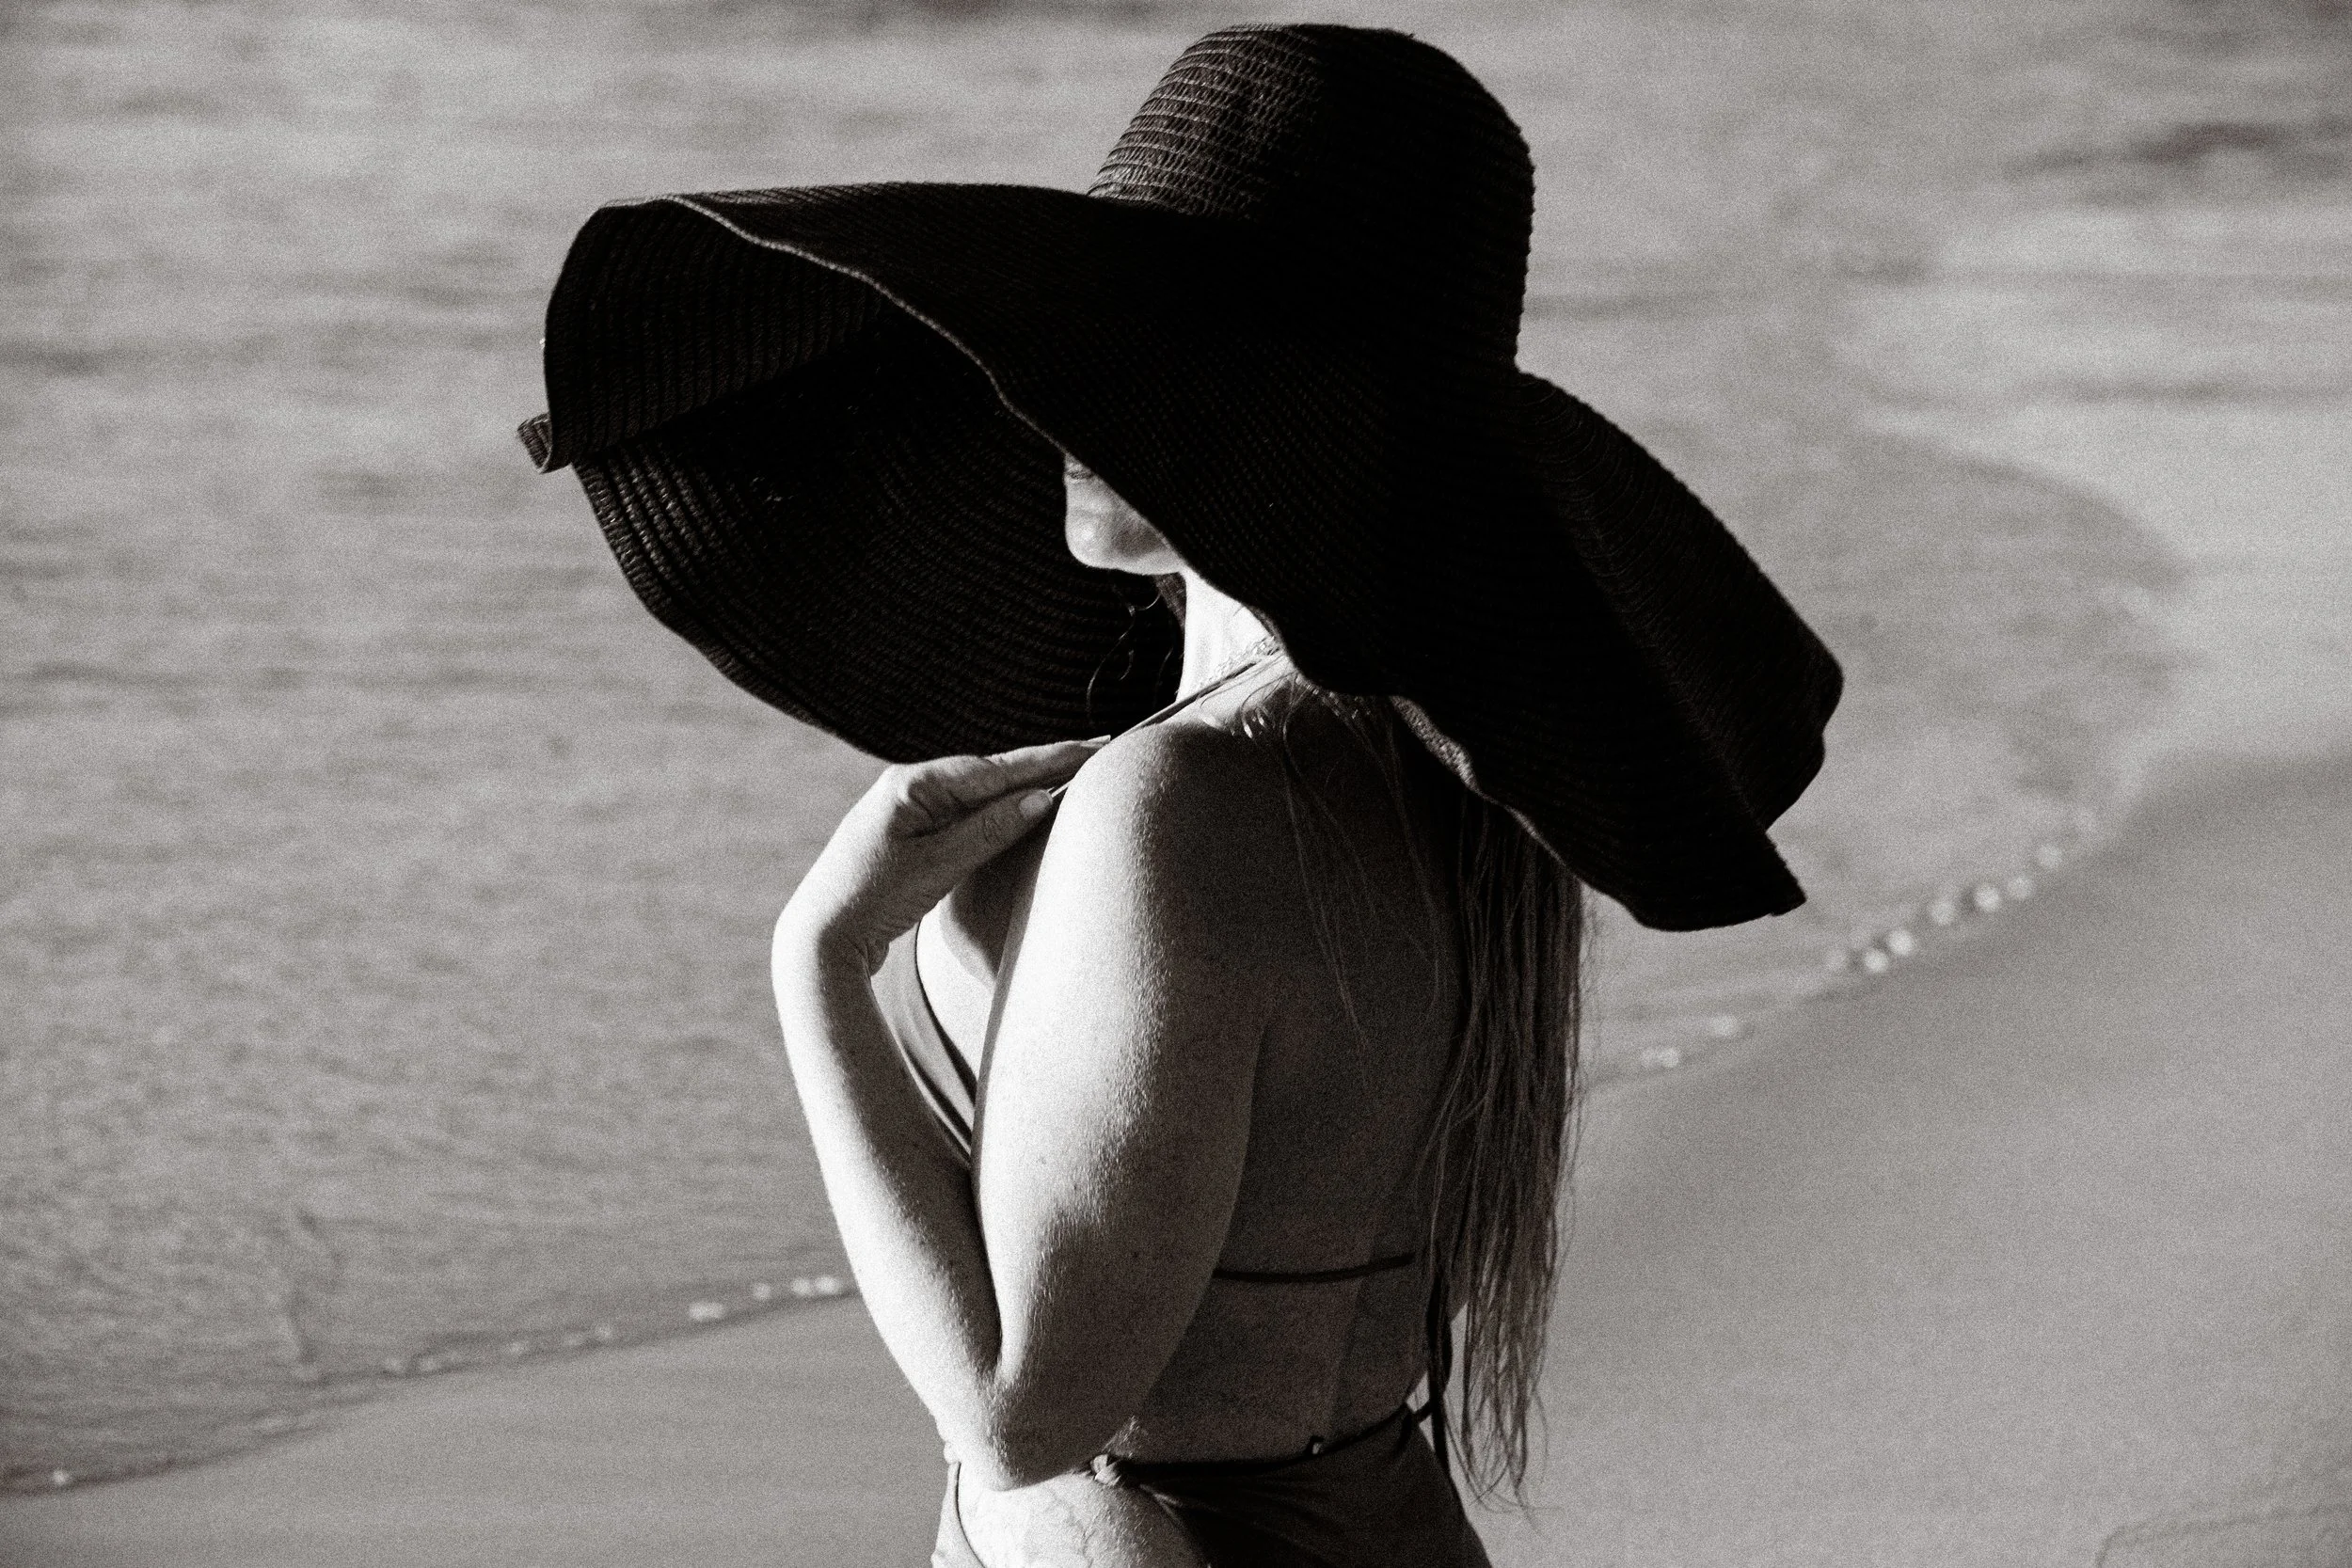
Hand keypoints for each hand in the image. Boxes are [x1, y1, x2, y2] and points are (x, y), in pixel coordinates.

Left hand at [777, 738, 1107, 974]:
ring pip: (979, 793)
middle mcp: (908, 788)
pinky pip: (966, 815)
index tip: (1094, 747)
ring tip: (1070, 774)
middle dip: (1041, 766)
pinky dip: (999, 811)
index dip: (1047, 760)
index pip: (995, 767)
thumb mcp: (937, 865)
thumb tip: (1039, 798)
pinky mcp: (910, 837)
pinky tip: (1021, 809)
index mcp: (913, 784)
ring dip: (1022, 786)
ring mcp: (907, 811)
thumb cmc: (872, 900)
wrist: (820, 939)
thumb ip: (989, 829)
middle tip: (1095, 752)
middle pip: (989, 773)